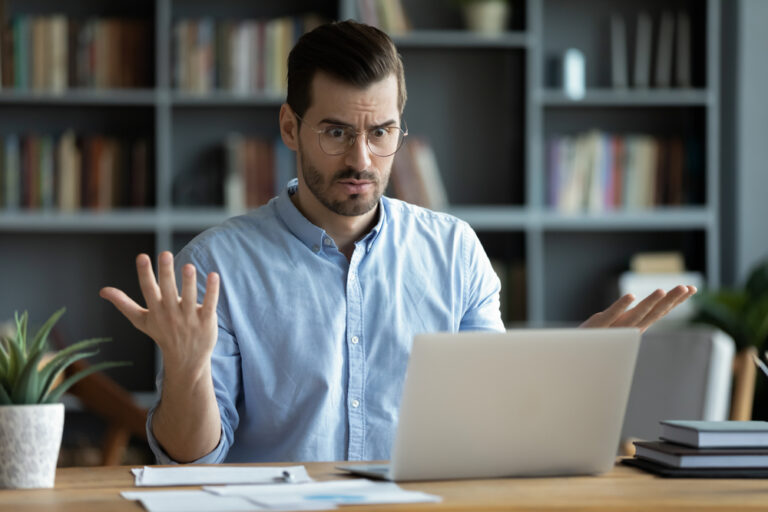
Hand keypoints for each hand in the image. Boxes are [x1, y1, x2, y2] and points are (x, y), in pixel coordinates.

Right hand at [99, 251, 219, 372]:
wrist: (186, 360)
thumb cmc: (162, 334)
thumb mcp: (141, 321)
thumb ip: (124, 304)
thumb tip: (102, 290)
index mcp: (155, 310)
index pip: (148, 289)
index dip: (145, 273)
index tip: (142, 256)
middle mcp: (171, 313)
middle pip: (167, 290)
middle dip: (166, 273)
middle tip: (165, 254)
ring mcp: (189, 318)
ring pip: (189, 297)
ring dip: (188, 282)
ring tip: (188, 266)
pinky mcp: (206, 321)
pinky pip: (209, 304)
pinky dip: (212, 291)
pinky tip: (214, 275)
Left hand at [580, 285, 696, 332]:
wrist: (573, 354)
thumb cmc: (596, 339)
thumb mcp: (618, 326)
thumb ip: (632, 318)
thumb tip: (648, 307)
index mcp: (635, 326)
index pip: (659, 311)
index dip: (675, 300)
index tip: (692, 288)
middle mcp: (629, 328)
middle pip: (653, 313)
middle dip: (671, 300)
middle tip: (686, 287)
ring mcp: (614, 327)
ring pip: (636, 315)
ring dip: (650, 303)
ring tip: (662, 290)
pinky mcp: (598, 325)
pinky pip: (611, 315)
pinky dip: (621, 306)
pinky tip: (631, 296)